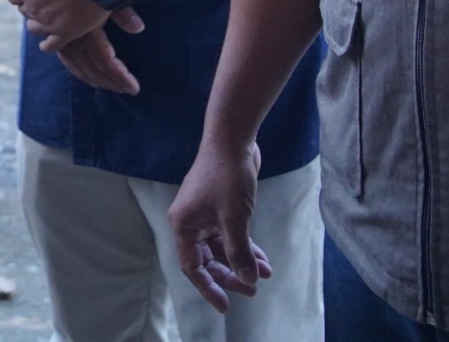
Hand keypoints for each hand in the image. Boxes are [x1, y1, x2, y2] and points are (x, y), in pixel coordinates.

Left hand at [4, 0, 142, 49]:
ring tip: (47, 17)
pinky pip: (51, 46)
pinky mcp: (66, 33)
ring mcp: (49, 22)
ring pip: (34, 28)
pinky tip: (48, 42)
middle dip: (31, 5)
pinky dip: (47, 45)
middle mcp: (34, 8)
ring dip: (37, 23)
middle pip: (24, 11)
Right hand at [52, 27, 140, 94]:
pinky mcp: (56, 40)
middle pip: (93, 70)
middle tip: (128, 89)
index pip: (106, 63)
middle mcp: (72, 42)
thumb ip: (122, 13)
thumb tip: (138, 28)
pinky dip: (80, 73)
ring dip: (97, 80)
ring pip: (79, 69)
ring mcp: (62, 43)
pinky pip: (68, 63)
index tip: (134, 88)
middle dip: (112, 82)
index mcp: (86, 33)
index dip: (121, 77)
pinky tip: (90, 77)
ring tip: (114, 86)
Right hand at [169, 138, 271, 313]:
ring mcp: (205, 214)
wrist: (232, 142)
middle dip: (230, 275)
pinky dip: (245, 246)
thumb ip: (239, 252)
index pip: (192, 267)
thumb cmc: (227, 178)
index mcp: (183, 226)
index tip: (226, 306)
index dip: (208, 288)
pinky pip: (230, 235)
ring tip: (265, 274)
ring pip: (222, 248)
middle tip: (252, 289)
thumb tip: (247, 280)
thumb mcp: (234, 219)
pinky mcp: (219, 207)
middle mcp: (190, 222)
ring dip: (242, 261)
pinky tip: (263, 257)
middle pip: (207, 259)